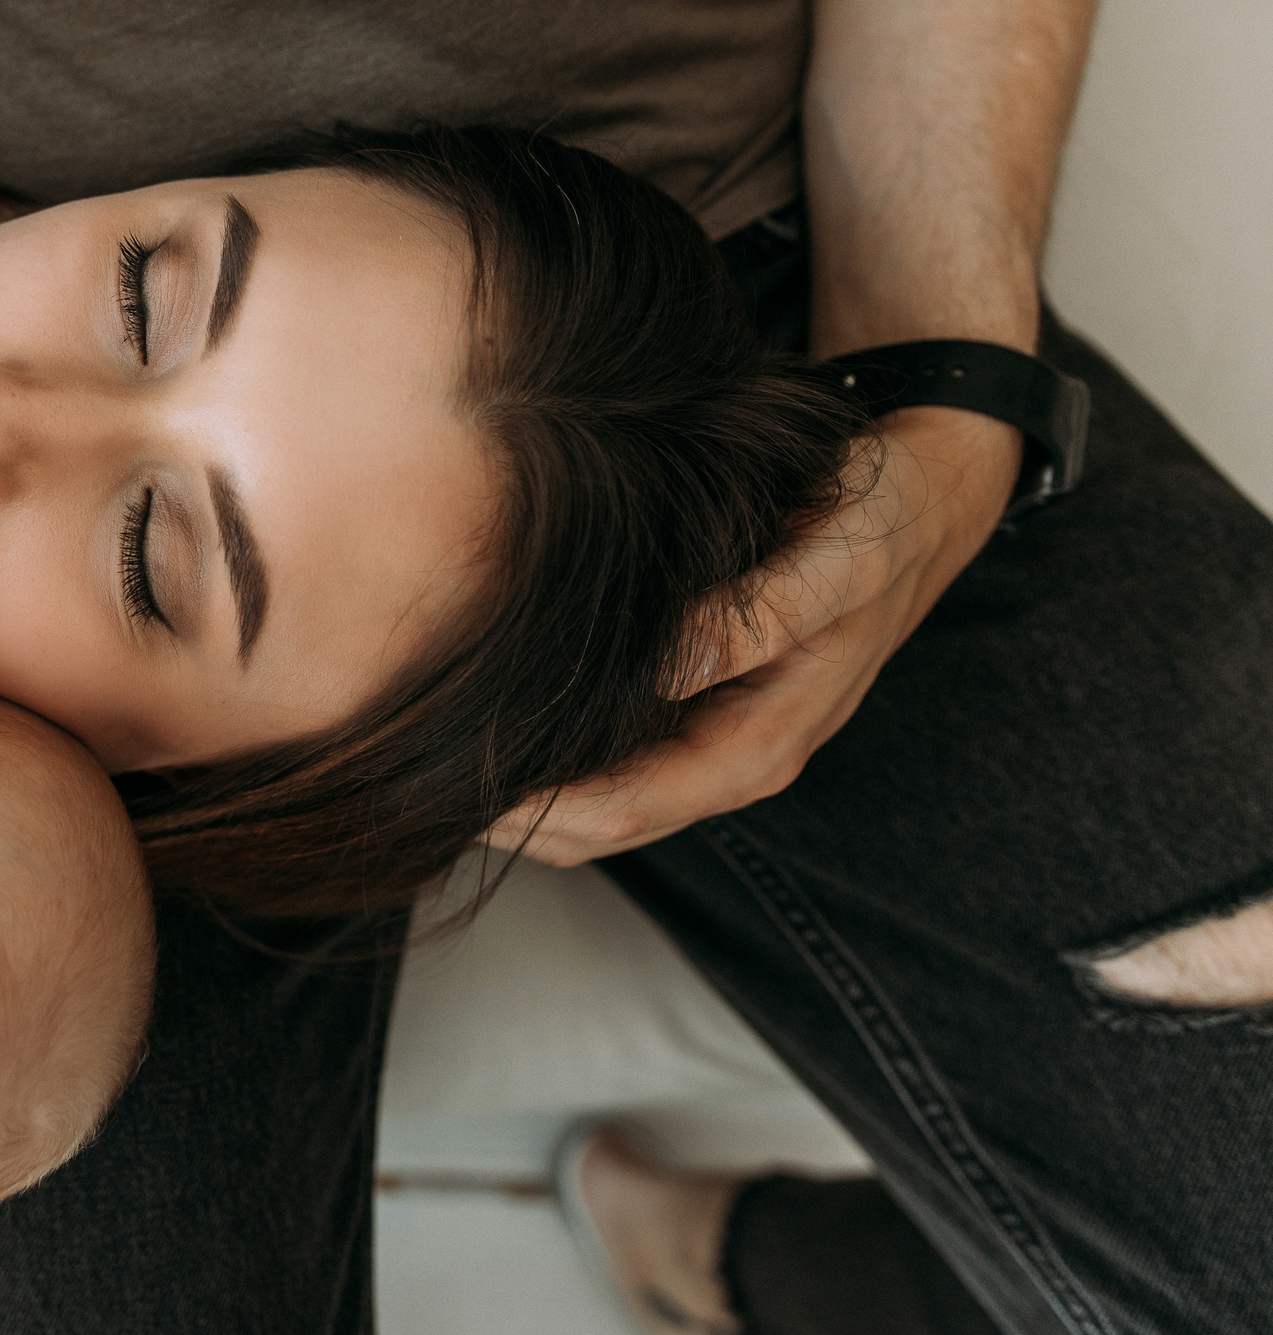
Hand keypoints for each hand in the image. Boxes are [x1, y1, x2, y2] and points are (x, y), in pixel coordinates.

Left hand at [488, 405, 1021, 864]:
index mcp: (758, 749)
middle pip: (596, 828)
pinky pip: (608, 755)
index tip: (454, 783)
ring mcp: (709, 738)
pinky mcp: (693, 706)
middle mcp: (728, 759)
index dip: (534, 811)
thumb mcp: (833, 565)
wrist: (921, 506)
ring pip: (596, 799)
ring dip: (525, 788)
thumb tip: (663, 664)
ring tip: (437, 752)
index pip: (623, 814)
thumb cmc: (877, 532)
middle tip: (414, 777)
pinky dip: (552, 750)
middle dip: (510, 815)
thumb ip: (751, 620)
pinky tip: (498, 709)